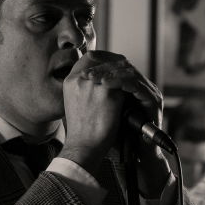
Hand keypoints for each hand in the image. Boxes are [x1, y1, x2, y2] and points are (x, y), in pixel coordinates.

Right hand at [60, 51, 125, 173]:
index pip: (87, 59)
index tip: (111, 62)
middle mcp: (79, 79)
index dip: (101, 58)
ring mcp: (93, 85)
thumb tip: (99, 79)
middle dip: (115, 62)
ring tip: (132, 76)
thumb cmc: (80, 129)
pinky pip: (123, 81)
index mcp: (70, 81)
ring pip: (114, 68)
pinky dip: (129, 82)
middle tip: (126, 66)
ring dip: (124, 71)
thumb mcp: (75, 102)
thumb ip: (83, 88)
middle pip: (101, 60)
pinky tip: (135, 86)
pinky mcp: (108, 93)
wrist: (84, 146)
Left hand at [77, 51, 170, 195]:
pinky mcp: (154, 100)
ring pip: (128, 72)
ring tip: (92, 77)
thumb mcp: (101, 110)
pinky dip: (119, 82)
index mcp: (133, 85)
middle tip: (86, 72)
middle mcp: (143, 86)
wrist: (132, 155)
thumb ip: (95, 93)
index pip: (117, 63)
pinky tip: (105, 84)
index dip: (101, 60)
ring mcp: (151, 92)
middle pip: (123, 64)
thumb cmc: (114, 134)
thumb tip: (79, 77)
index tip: (84, 67)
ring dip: (108, 73)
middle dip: (103, 66)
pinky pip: (135, 85)